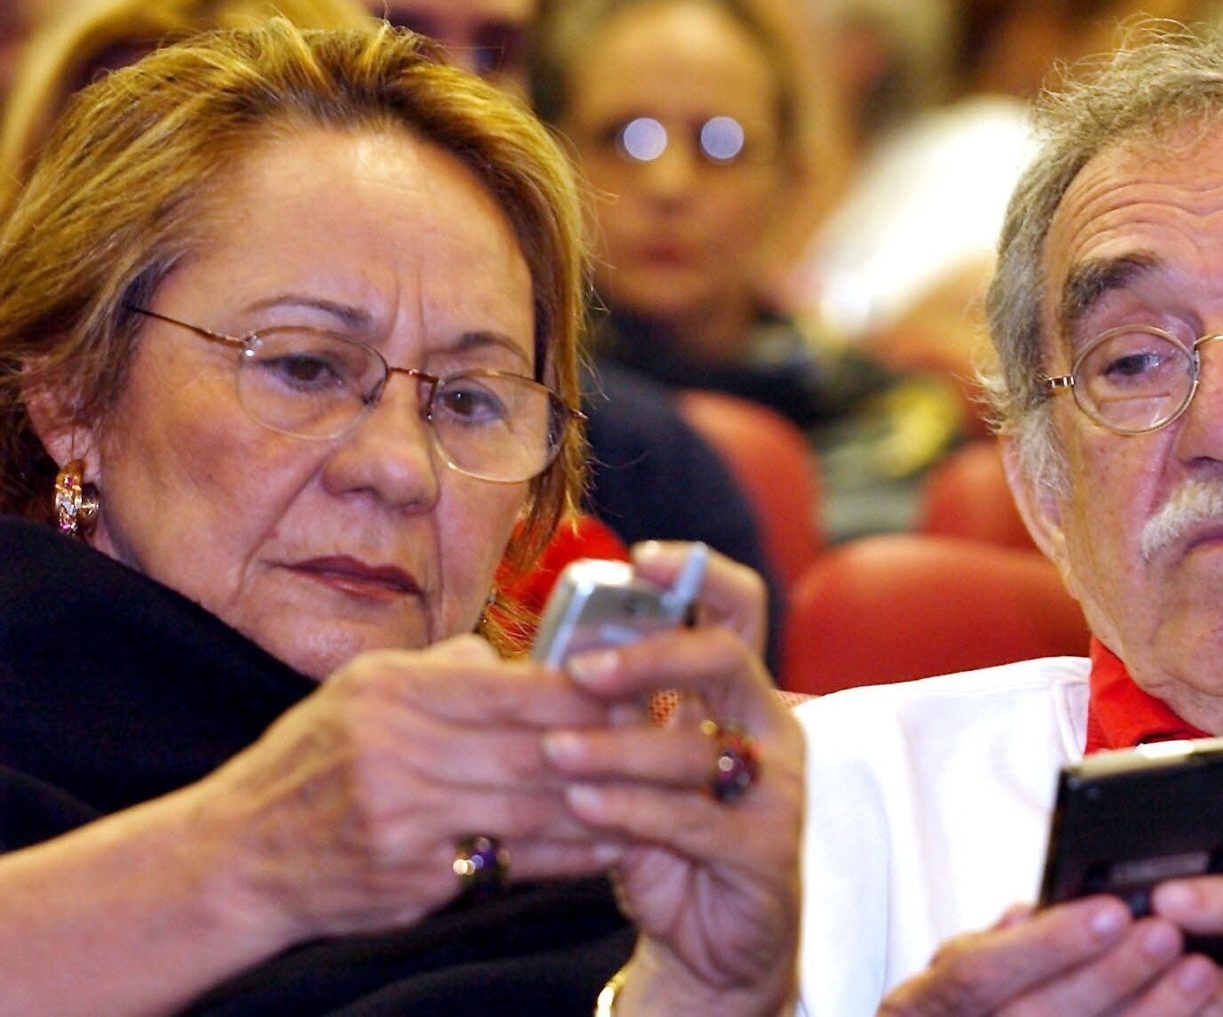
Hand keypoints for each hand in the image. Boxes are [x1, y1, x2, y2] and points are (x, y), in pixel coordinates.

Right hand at [189, 634, 619, 946]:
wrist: (238, 855)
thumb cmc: (312, 760)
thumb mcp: (363, 688)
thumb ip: (447, 669)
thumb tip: (525, 656)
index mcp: (391, 693)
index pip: (513, 687)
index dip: (588, 689)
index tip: (642, 685)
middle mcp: (396, 753)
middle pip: (533, 751)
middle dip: (612, 749)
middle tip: (671, 744)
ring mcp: (404, 823)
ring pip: (532, 812)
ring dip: (605, 807)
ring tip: (661, 797)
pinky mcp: (412, 880)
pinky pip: (509, 865)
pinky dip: (567, 856)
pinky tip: (610, 845)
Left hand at [540, 546, 802, 1015]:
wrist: (710, 941)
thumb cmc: (665, 836)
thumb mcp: (635, 759)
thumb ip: (615, 705)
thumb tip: (554, 647)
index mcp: (741, 690)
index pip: (738, 607)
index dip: (697, 573)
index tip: (640, 561)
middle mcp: (771, 727)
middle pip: (725, 658)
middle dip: (650, 655)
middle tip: (580, 669)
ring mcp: (777, 788)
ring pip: (697, 746)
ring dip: (616, 746)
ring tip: (553, 752)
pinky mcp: (764, 849)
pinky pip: (691, 818)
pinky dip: (629, 809)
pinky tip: (580, 804)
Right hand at [877, 900, 1215, 1016]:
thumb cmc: (956, 1015)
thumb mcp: (950, 978)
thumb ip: (993, 946)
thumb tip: (1033, 909)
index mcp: (919, 1008)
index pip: (980, 971)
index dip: (1048, 944)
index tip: (1113, 909)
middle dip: (1106, 976)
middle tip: (1166, 935)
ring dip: (1147, 1015)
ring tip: (1198, 971)